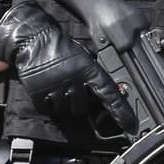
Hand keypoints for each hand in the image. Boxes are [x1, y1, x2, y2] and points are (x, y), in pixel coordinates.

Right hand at [0, 2, 136, 130]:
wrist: (35, 40)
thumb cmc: (62, 49)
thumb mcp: (84, 58)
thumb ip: (93, 75)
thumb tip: (106, 91)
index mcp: (88, 70)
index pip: (108, 93)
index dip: (119, 110)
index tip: (128, 123)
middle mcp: (73, 80)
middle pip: (83, 108)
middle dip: (81, 105)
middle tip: (75, 96)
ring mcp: (55, 87)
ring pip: (66, 111)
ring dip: (66, 107)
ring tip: (62, 94)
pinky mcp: (38, 92)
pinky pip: (48, 110)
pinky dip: (50, 107)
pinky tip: (51, 96)